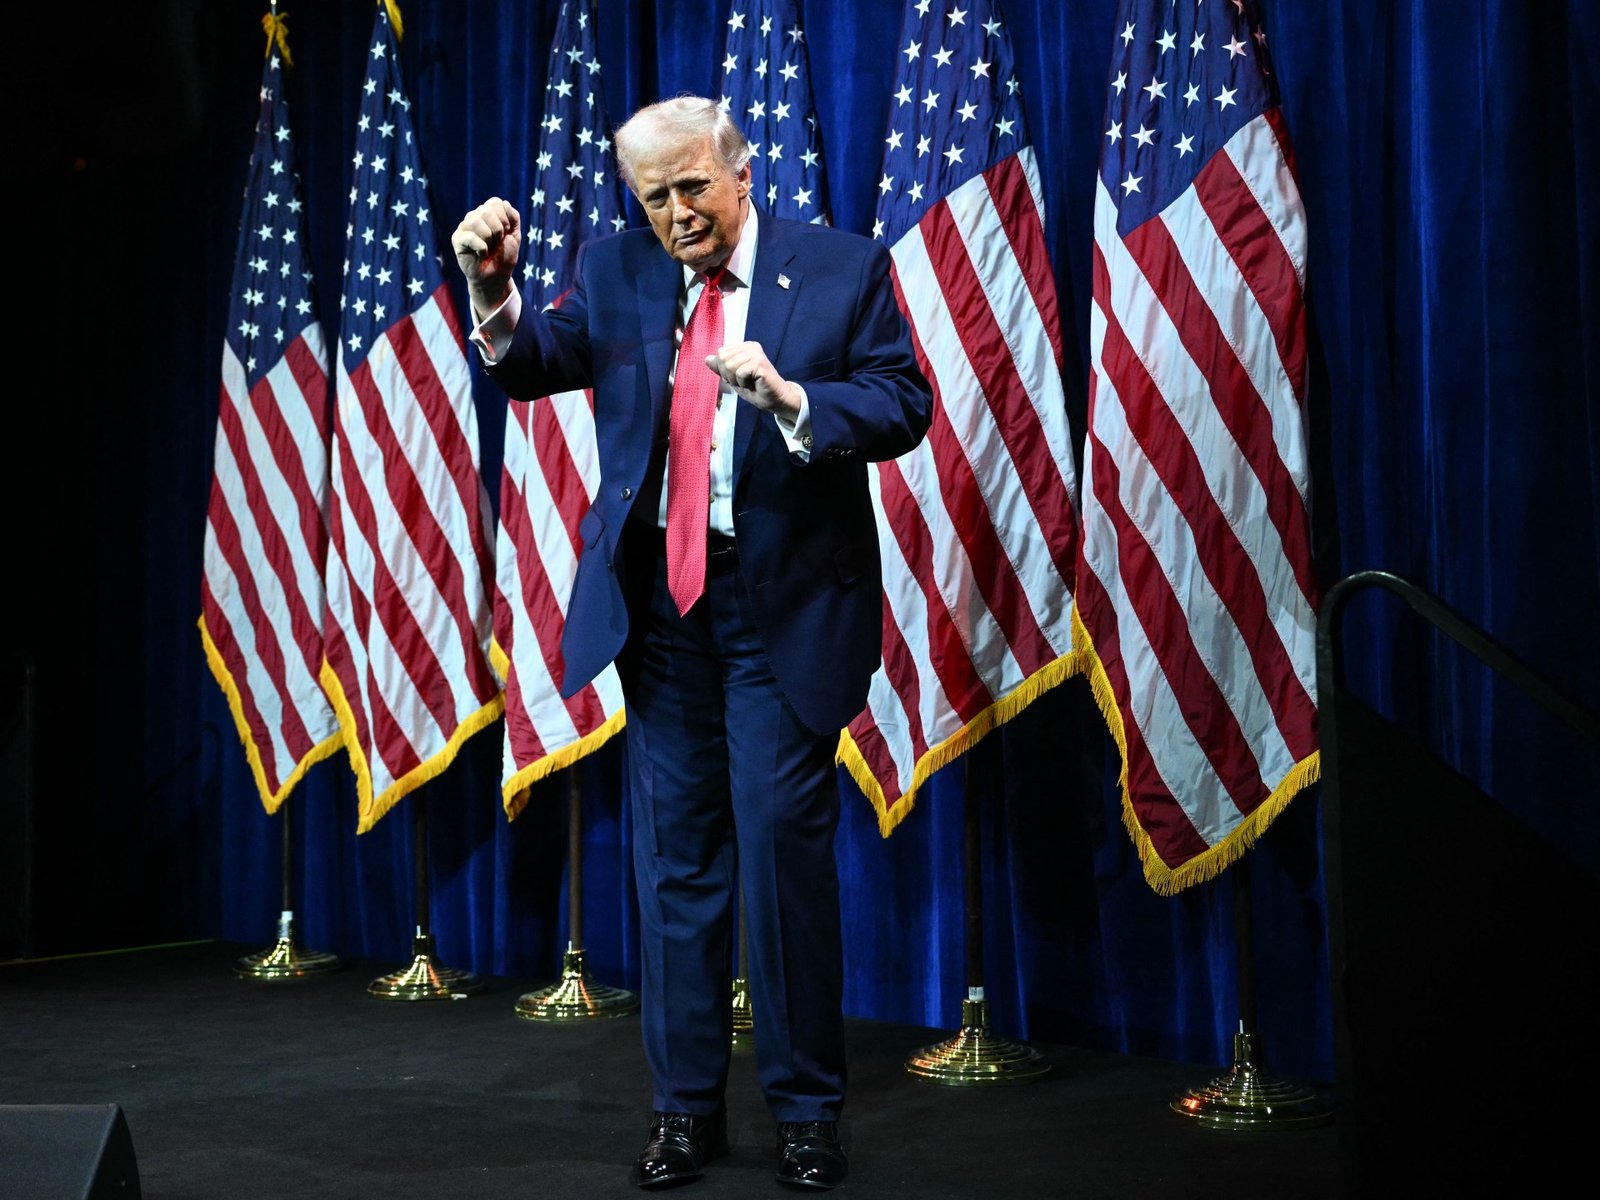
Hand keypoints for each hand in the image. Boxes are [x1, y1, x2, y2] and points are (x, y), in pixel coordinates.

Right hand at [450, 197, 520, 317]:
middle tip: (497, 242)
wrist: (496, 277)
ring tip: (489, 247)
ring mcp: (464, 227)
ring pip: (475, 220)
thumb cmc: (504, 256)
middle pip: (485, 210)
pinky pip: (469, 236)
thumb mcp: (515, 236)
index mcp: (488, 214)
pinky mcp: (457, 240)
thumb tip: (505, 203)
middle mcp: (475, 217)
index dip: (504, 218)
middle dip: (498, 229)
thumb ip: (514, 218)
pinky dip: (481, 248)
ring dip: (488, 236)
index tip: (506, 232)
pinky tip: (482, 254)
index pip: (494, 202)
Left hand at [706, 341, 801, 417]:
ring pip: (730, 365)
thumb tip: (707, 358)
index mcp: (744, 347)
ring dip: (737, 380)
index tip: (739, 377)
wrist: (774, 399)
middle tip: (744, 381)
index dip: (724, 370)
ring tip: (749, 382)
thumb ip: (721, 367)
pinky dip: (743, 383)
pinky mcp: (760, 363)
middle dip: (729, 375)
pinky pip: (739, 373)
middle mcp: (750, 346)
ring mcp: (756, 353)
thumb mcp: (733, 378)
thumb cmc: (755, 389)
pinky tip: (754, 384)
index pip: (721, 353)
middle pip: (723, 358)